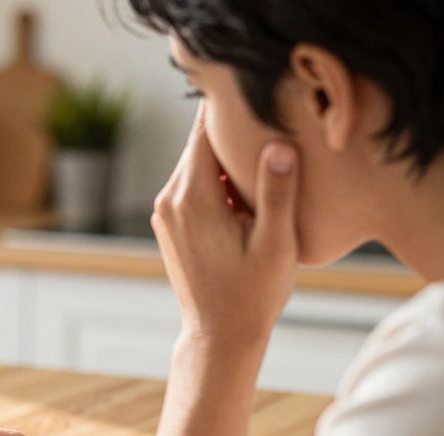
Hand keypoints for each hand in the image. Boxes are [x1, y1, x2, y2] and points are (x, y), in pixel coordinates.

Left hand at [151, 106, 299, 348]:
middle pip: (202, 144)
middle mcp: (169, 199)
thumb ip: (277, 192)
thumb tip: (277, 144)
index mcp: (192, 198)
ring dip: (231, 161)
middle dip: (236, 134)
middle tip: (274, 120)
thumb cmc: (252, 295)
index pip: (205, 131)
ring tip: (269, 159)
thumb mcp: (275, 243)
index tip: (258, 91)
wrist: (218, 336)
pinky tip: (251, 193)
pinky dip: (221, 181)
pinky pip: (196, 184)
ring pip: (200, 164)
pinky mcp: (171, 221)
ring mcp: (165, 211)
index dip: (232, 108)